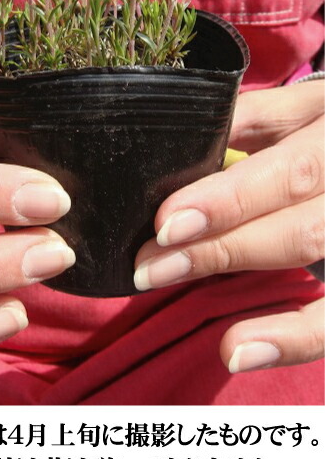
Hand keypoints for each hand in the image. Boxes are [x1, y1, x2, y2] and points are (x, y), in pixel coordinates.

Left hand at [134, 81, 323, 373]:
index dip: (229, 200)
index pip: (292, 173)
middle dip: (219, 247)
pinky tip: (237, 350)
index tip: (168, 224)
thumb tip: (189, 140)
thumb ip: (256, 119)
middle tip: (150, 264)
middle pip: (300, 228)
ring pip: (313, 256)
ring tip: (169, 283)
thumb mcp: (305, 109)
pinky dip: (292, 339)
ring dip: (238, 277)